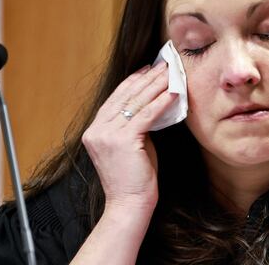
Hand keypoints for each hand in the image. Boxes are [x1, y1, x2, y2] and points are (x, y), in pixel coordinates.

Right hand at [82, 61, 177, 210]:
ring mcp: (107, 135)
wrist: (129, 204)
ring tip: (171, 74)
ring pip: (136, 103)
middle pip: (126, 96)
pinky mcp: (122, 141)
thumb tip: (152, 102)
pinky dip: (161, 103)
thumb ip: (134, 124)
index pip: (116, 98)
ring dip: (156, 86)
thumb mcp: (130, 144)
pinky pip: (145, 116)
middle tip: (164, 65)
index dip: (133, 81)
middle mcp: (96, 130)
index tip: (148, 68)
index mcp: (95, 130)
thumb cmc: (134, 177)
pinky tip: (173, 93)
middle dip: (147, 78)